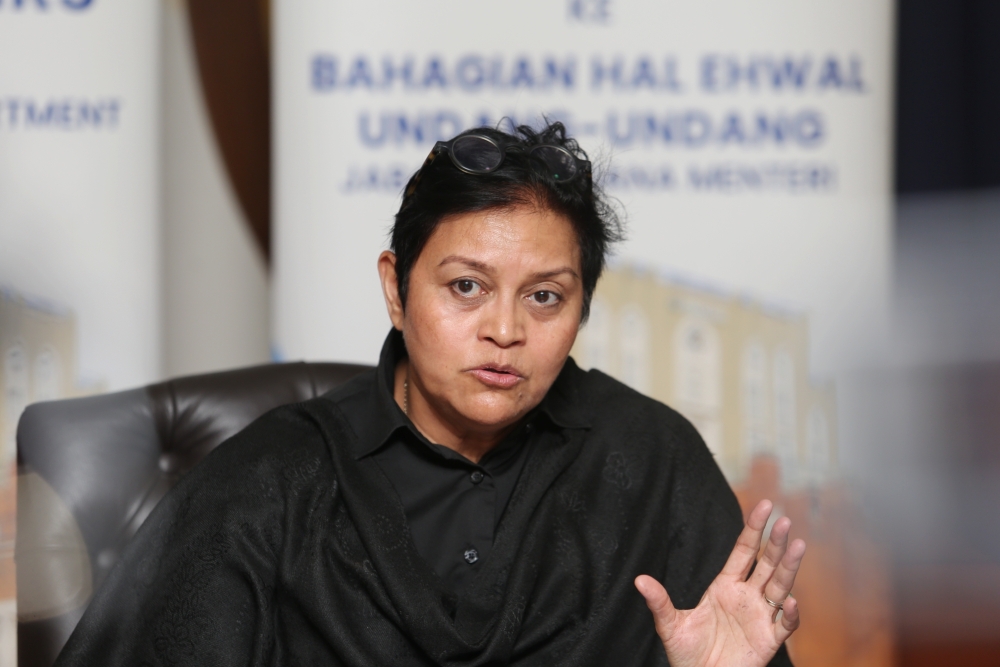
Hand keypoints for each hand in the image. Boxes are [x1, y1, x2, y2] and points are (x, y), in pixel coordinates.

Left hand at [635, 500, 804, 666]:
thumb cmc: (687, 655)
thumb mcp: (670, 625)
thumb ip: (659, 602)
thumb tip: (640, 580)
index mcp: (725, 587)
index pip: (744, 551)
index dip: (754, 529)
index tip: (764, 506)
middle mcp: (746, 597)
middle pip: (766, 564)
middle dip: (776, 543)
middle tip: (785, 520)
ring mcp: (759, 617)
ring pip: (780, 587)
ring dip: (789, 567)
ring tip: (799, 545)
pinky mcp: (768, 641)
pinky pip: (784, 625)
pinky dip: (790, 614)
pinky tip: (790, 601)